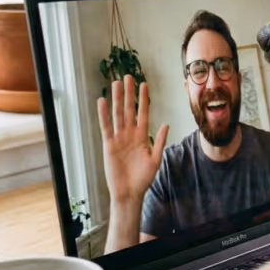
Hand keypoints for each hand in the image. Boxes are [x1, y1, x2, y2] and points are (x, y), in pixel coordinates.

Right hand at [97, 75, 169, 205]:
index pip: (143, 113)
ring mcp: (119, 138)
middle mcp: (130, 134)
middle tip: (128, 77)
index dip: (143, 99)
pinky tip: (103, 102)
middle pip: (129, 109)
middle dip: (129, 93)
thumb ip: (160, 141)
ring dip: (117, 99)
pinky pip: (106, 127)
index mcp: (142, 136)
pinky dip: (104, 114)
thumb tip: (166, 124)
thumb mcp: (155, 159)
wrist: (130, 192)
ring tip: (116, 83)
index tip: (144, 85)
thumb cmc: (144, 178)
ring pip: (118, 114)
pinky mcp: (109, 145)